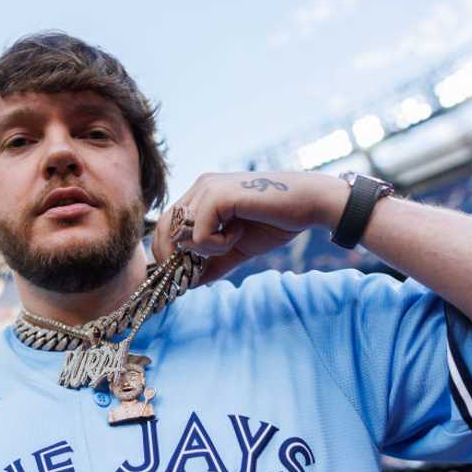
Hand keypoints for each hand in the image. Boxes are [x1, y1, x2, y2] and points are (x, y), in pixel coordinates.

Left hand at [151, 171, 345, 283]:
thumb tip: (188, 285)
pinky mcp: (217, 196)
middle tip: (198, 270)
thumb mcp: (235, 248)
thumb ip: (211, 263)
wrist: (307, 205)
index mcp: (202, 194)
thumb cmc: (274, 222)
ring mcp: (207, 188)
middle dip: (175, 257)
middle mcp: (200, 187)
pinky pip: (200, 235)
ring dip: (205, 249)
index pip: (166, 224)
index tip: (186, 272)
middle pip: (164, 227)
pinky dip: (218, 244)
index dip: (169, 251)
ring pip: (180, 233)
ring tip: (233, 241)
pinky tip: (239, 232)